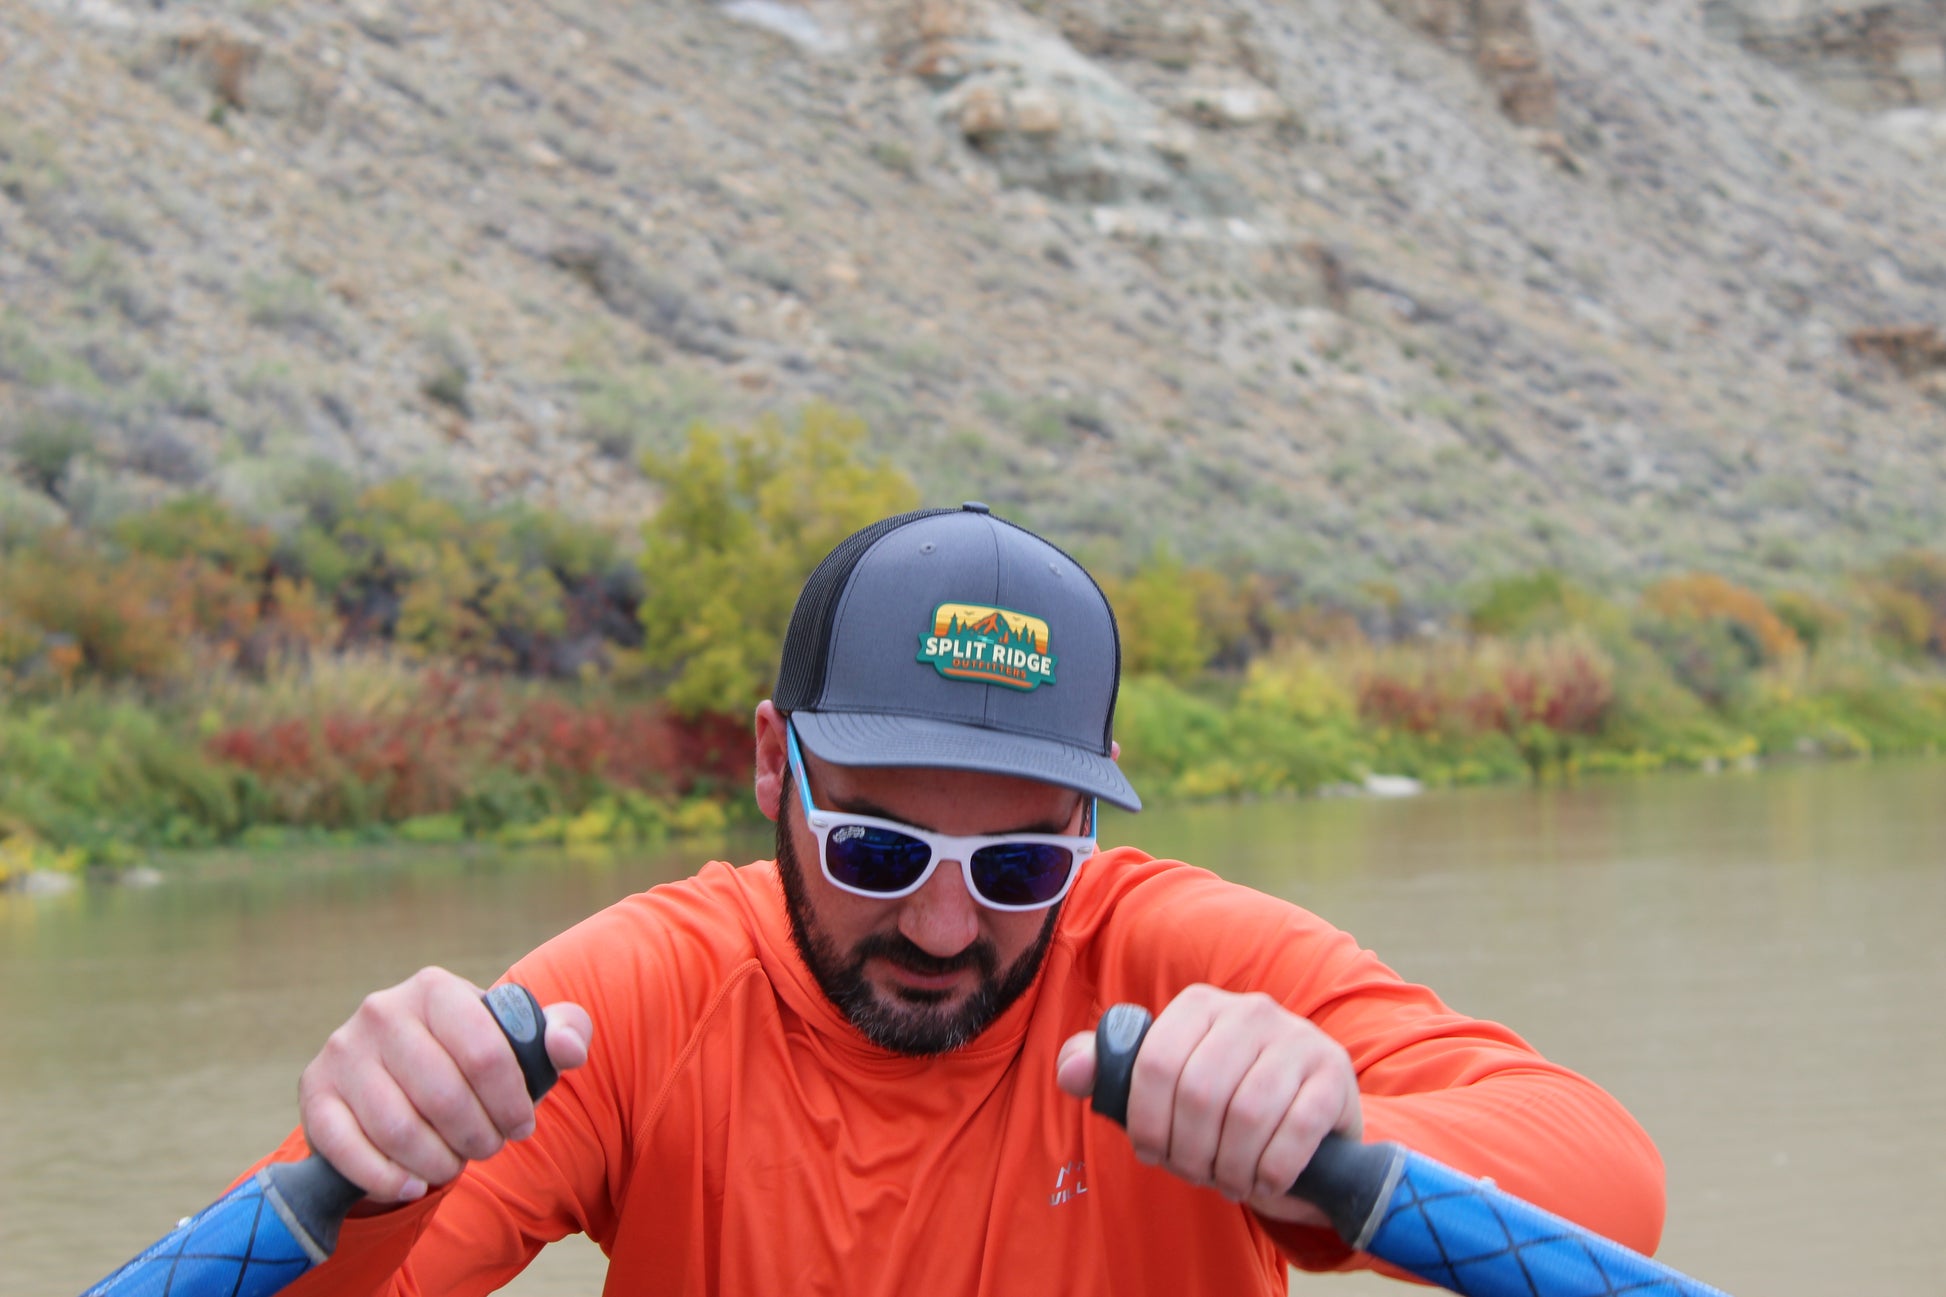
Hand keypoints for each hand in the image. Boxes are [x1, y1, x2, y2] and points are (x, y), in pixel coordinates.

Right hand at [297, 967, 592, 1202]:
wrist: (397, 1067)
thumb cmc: (472, 1055)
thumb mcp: (519, 1037)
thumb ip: (562, 1032)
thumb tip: (566, 1049)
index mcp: (436, 989)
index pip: (485, 1053)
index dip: (511, 1102)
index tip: (522, 1126)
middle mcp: (382, 1011)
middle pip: (444, 1095)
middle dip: (478, 1136)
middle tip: (489, 1149)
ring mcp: (343, 1050)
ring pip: (398, 1128)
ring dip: (437, 1162)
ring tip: (454, 1164)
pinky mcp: (315, 1092)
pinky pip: (348, 1149)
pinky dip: (386, 1178)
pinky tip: (412, 1185)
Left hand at [1056, 984, 1359, 1225]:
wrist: (1306, 1123)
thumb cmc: (1221, 1104)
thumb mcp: (1164, 1085)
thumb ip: (1111, 1072)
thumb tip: (1069, 1074)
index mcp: (1199, 1005)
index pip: (1154, 1063)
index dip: (1146, 1122)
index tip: (1153, 1153)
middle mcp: (1250, 1010)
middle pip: (1199, 1092)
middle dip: (1189, 1151)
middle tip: (1195, 1174)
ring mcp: (1297, 1038)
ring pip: (1248, 1112)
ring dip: (1232, 1164)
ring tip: (1229, 1180)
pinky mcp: (1334, 1073)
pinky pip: (1296, 1128)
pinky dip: (1273, 1169)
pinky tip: (1265, 1180)